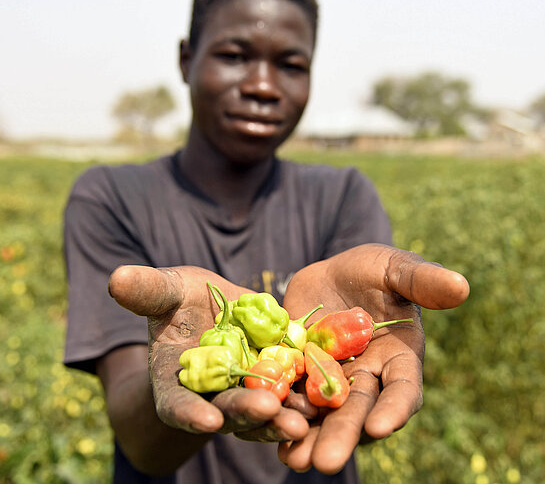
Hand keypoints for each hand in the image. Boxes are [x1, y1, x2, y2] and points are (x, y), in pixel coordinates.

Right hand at [108, 265, 309, 442]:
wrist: (217, 305)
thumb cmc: (183, 298)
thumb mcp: (168, 290)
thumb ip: (147, 290)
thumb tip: (116, 277)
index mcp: (175, 378)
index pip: (175, 403)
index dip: (187, 413)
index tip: (206, 419)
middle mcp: (210, 394)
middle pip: (225, 409)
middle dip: (245, 411)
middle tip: (268, 410)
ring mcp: (243, 390)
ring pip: (260, 411)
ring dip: (279, 418)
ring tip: (301, 421)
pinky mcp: (273, 380)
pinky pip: (288, 394)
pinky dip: (301, 399)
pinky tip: (319, 400)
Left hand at [277, 243, 468, 473]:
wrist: (332, 274)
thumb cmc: (374, 270)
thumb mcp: (395, 268)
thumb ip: (422, 279)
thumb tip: (462, 286)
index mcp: (399, 357)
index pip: (403, 388)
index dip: (394, 408)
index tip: (380, 427)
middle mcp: (369, 376)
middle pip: (358, 409)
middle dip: (344, 433)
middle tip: (327, 461)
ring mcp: (333, 378)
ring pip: (324, 412)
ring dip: (310, 436)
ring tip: (293, 459)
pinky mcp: (302, 372)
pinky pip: (294, 395)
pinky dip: (283, 413)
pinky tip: (266, 429)